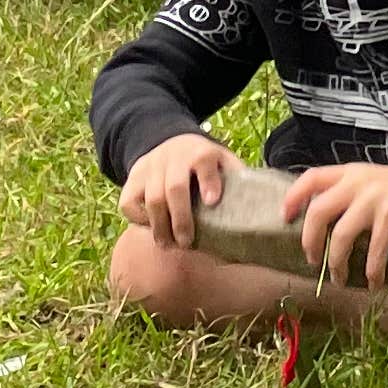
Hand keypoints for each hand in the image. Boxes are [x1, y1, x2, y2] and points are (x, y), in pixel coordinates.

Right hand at [120, 132, 237, 249]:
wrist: (169, 142)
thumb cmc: (203, 162)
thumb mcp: (222, 161)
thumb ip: (236, 179)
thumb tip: (258, 210)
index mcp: (200, 152)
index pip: (204, 162)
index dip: (209, 181)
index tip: (212, 201)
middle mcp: (173, 157)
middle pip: (174, 188)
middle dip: (181, 218)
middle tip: (187, 243)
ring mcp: (151, 167)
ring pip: (151, 198)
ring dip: (160, 227)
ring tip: (169, 245)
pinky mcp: (133, 178)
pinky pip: (129, 202)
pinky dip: (139, 220)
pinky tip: (152, 231)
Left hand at [282, 161, 387, 289]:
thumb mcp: (362, 182)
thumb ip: (340, 194)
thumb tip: (312, 222)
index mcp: (346, 173)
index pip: (311, 178)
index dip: (293, 197)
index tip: (284, 218)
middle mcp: (356, 183)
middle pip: (319, 210)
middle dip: (310, 240)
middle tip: (311, 259)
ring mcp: (374, 199)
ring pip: (341, 234)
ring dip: (336, 261)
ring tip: (338, 278)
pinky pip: (375, 249)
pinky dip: (372, 270)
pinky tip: (373, 283)